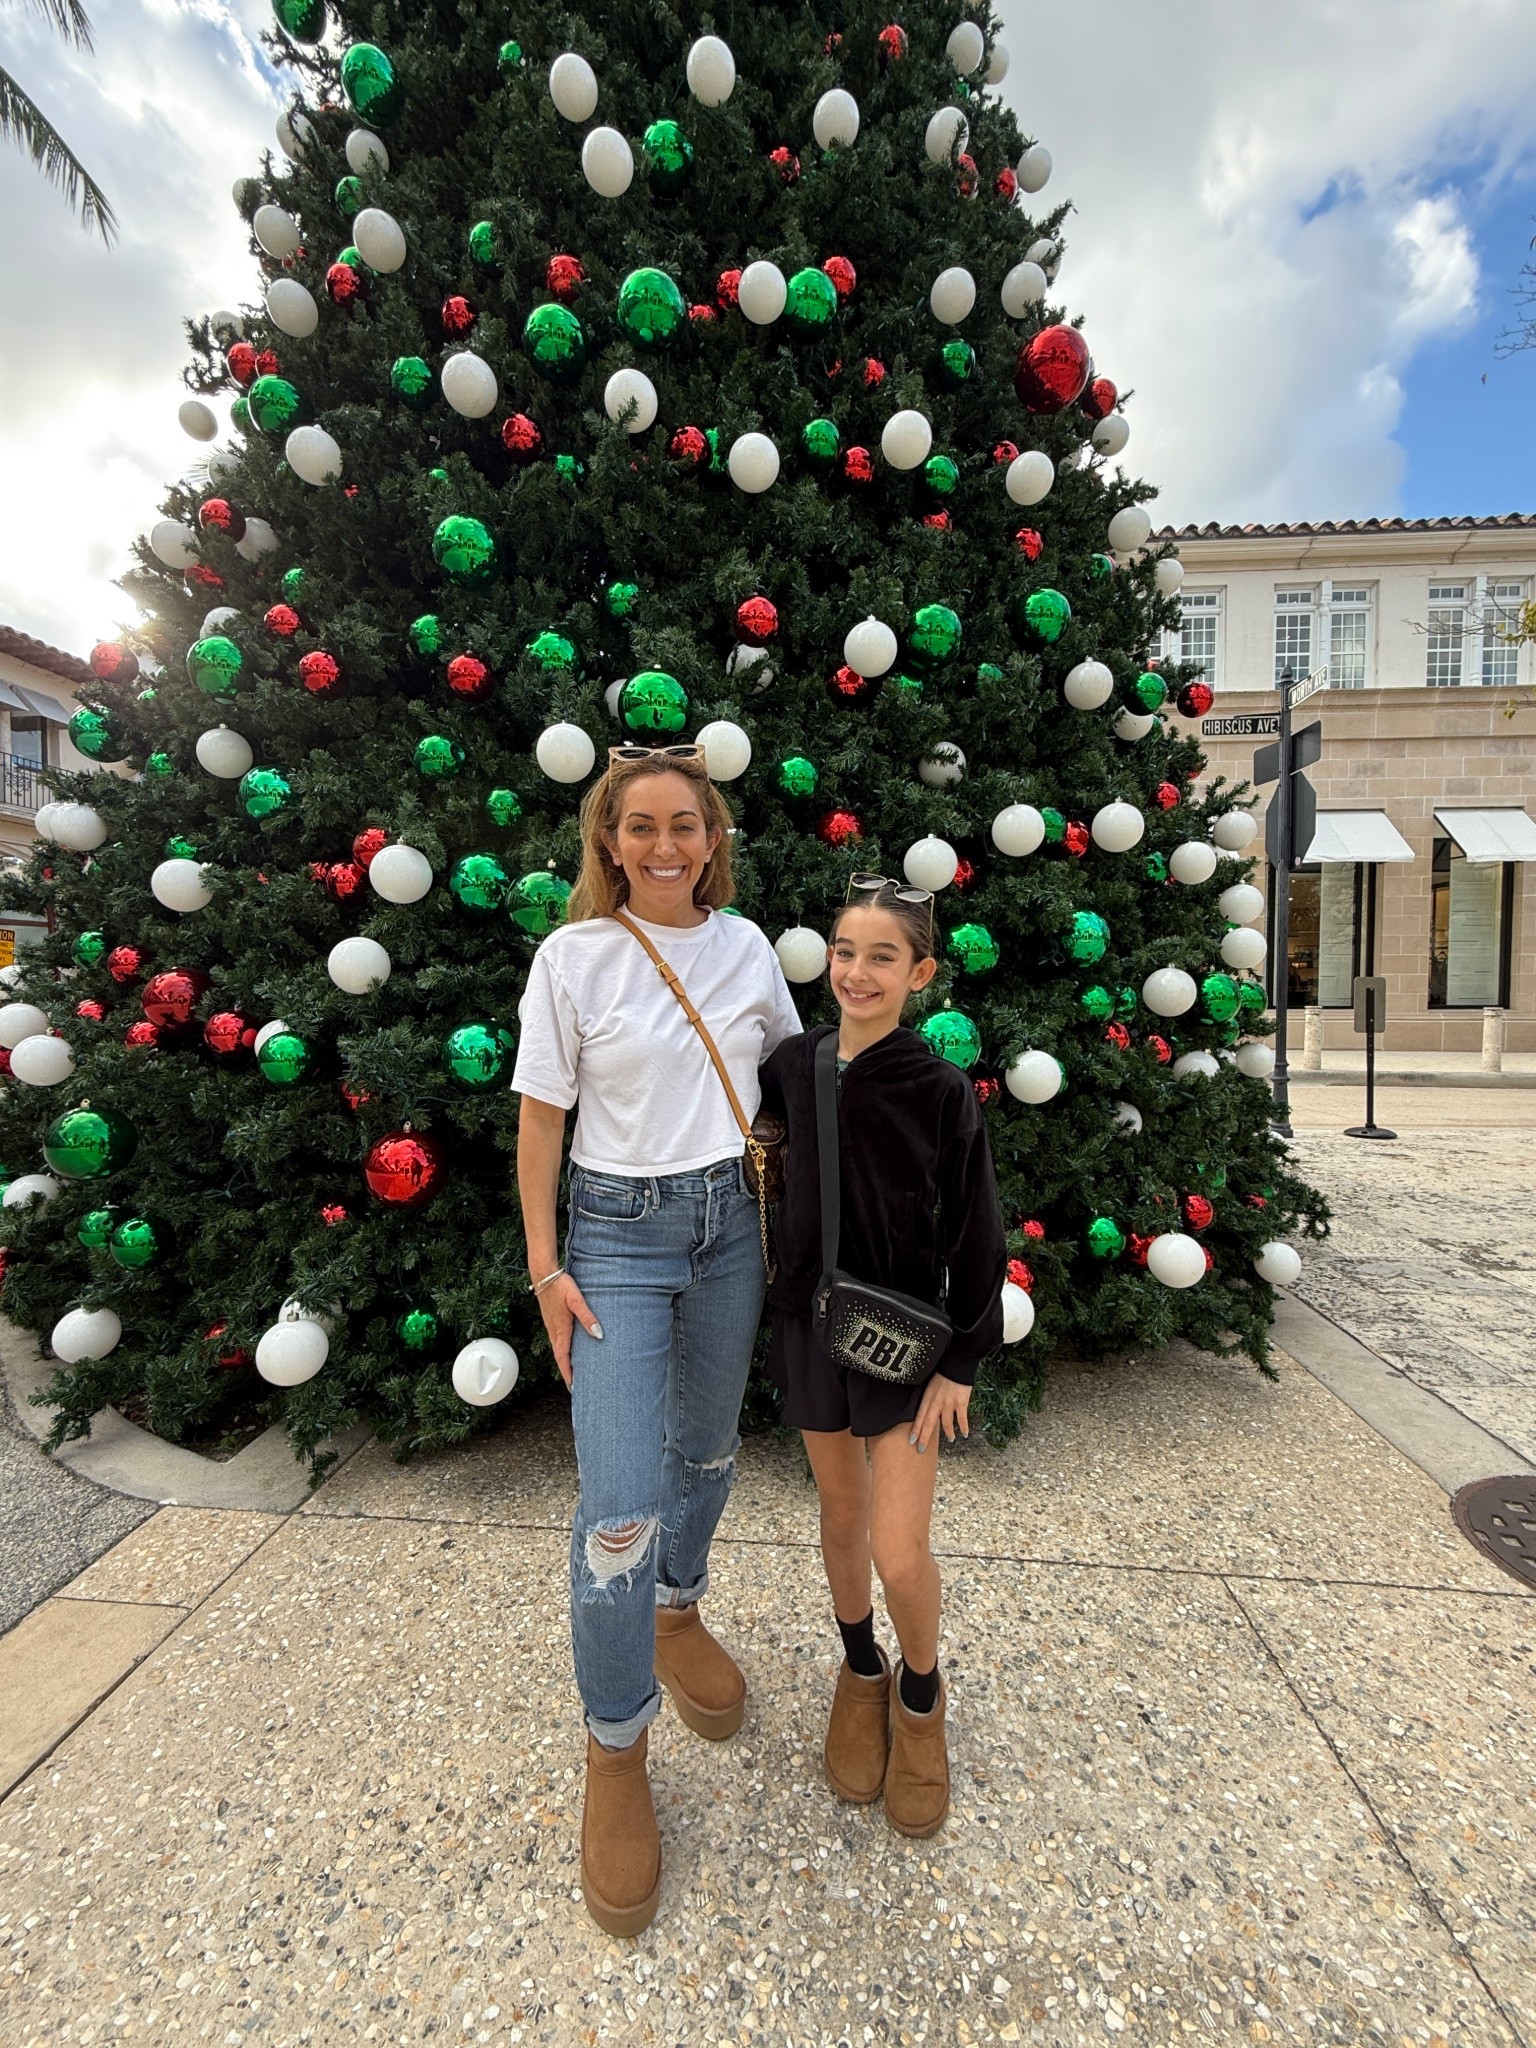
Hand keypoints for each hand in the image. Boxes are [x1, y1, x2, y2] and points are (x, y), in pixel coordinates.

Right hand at [535, 1273, 601, 1388]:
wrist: (543, 1274)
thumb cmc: (561, 1286)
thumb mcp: (577, 1300)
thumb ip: (588, 1317)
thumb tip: (599, 1335)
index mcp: (560, 1329)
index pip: (563, 1358)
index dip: (568, 1374)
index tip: (573, 1388)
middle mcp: (554, 1331)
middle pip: (560, 1357)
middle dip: (566, 1373)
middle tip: (574, 1387)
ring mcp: (551, 1326)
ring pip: (558, 1349)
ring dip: (564, 1363)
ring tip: (573, 1373)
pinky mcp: (551, 1320)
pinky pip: (557, 1341)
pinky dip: (562, 1351)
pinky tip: (569, 1350)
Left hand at [910, 1375, 969, 1452]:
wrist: (957, 1363)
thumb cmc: (942, 1372)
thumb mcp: (930, 1385)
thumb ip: (928, 1398)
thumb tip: (926, 1410)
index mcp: (927, 1397)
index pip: (919, 1417)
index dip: (915, 1430)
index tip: (911, 1441)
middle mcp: (937, 1403)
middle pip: (929, 1424)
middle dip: (924, 1438)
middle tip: (920, 1450)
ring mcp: (949, 1404)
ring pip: (946, 1423)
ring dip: (948, 1433)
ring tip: (950, 1440)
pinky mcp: (961, 1403)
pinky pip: (962, 1418)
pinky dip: (963, 1427)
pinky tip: (965, 1434)